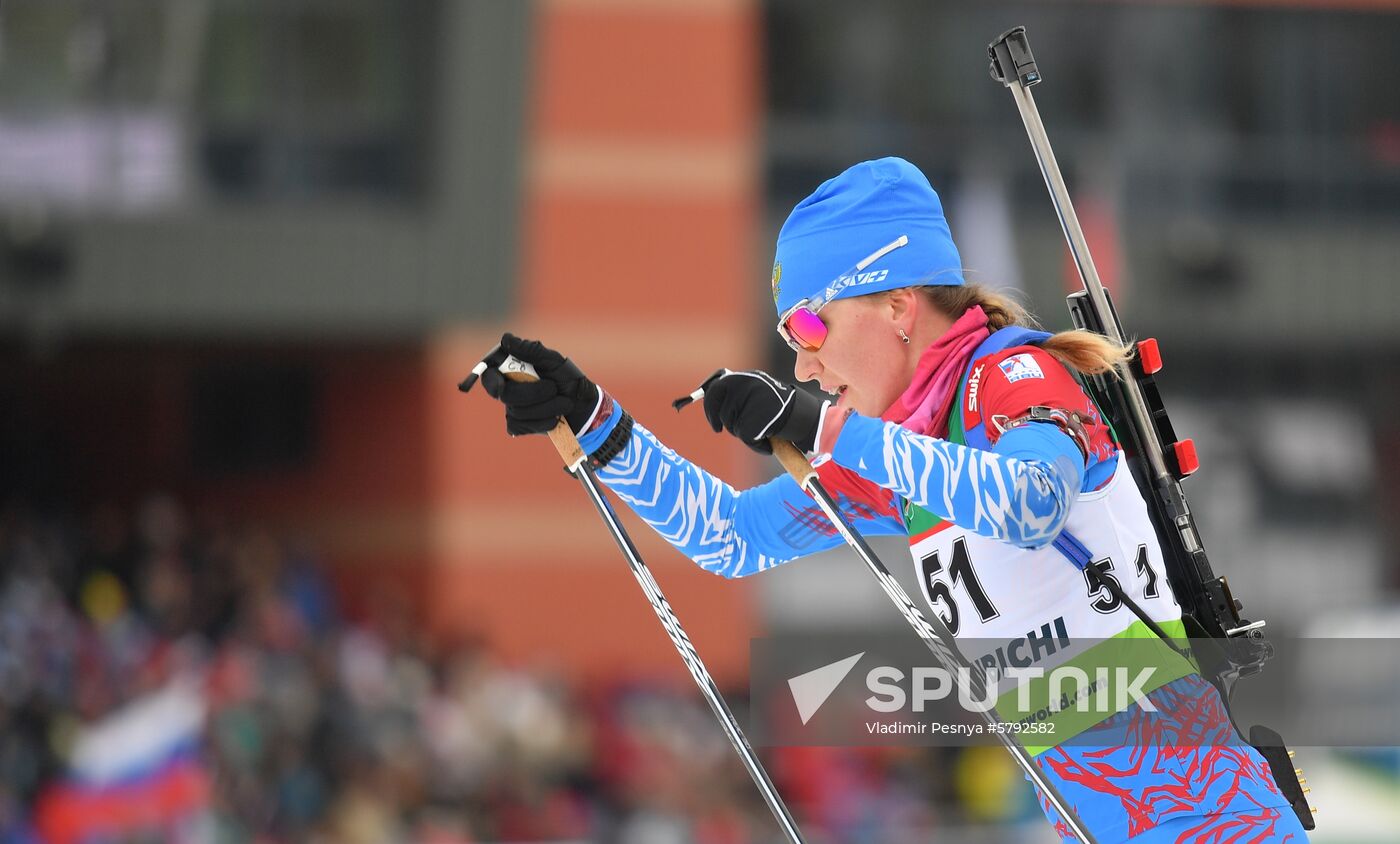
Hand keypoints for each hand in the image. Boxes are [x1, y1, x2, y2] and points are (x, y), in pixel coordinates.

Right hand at [480, 334, 599, 435]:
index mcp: (512, 370)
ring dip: (547, 407)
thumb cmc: (568, 379)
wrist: (584, 407)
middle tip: (553, 388)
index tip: (502, 384)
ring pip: (517, 411)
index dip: (491, 379)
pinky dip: (542, 422)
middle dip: (533, 393)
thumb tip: (506, 339)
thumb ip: (531, 350)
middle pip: (505, 394)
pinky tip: (555, 418)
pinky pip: (521, 426)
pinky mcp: (520, 426)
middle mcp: (508, 389)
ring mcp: (512, 408)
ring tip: (564, 403)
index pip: (489, 374)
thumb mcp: (554, 360)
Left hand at [699, 369, 826, 453]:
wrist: (801, 414)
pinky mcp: (755, 420)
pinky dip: (756, 444)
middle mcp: (744, 386)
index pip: (715, 391)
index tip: (715, 425)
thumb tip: (709, 395)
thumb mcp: (754, 390)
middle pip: (722, 413)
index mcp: (742, 378)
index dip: (710, 409)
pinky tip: (768, 439)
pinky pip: (746, 438)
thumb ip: (734, 391)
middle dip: (726, 424)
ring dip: (743, 433)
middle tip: (733, 430)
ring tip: (761, 427)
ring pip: (733, 427)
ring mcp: (749, 402)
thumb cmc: (776, 405)